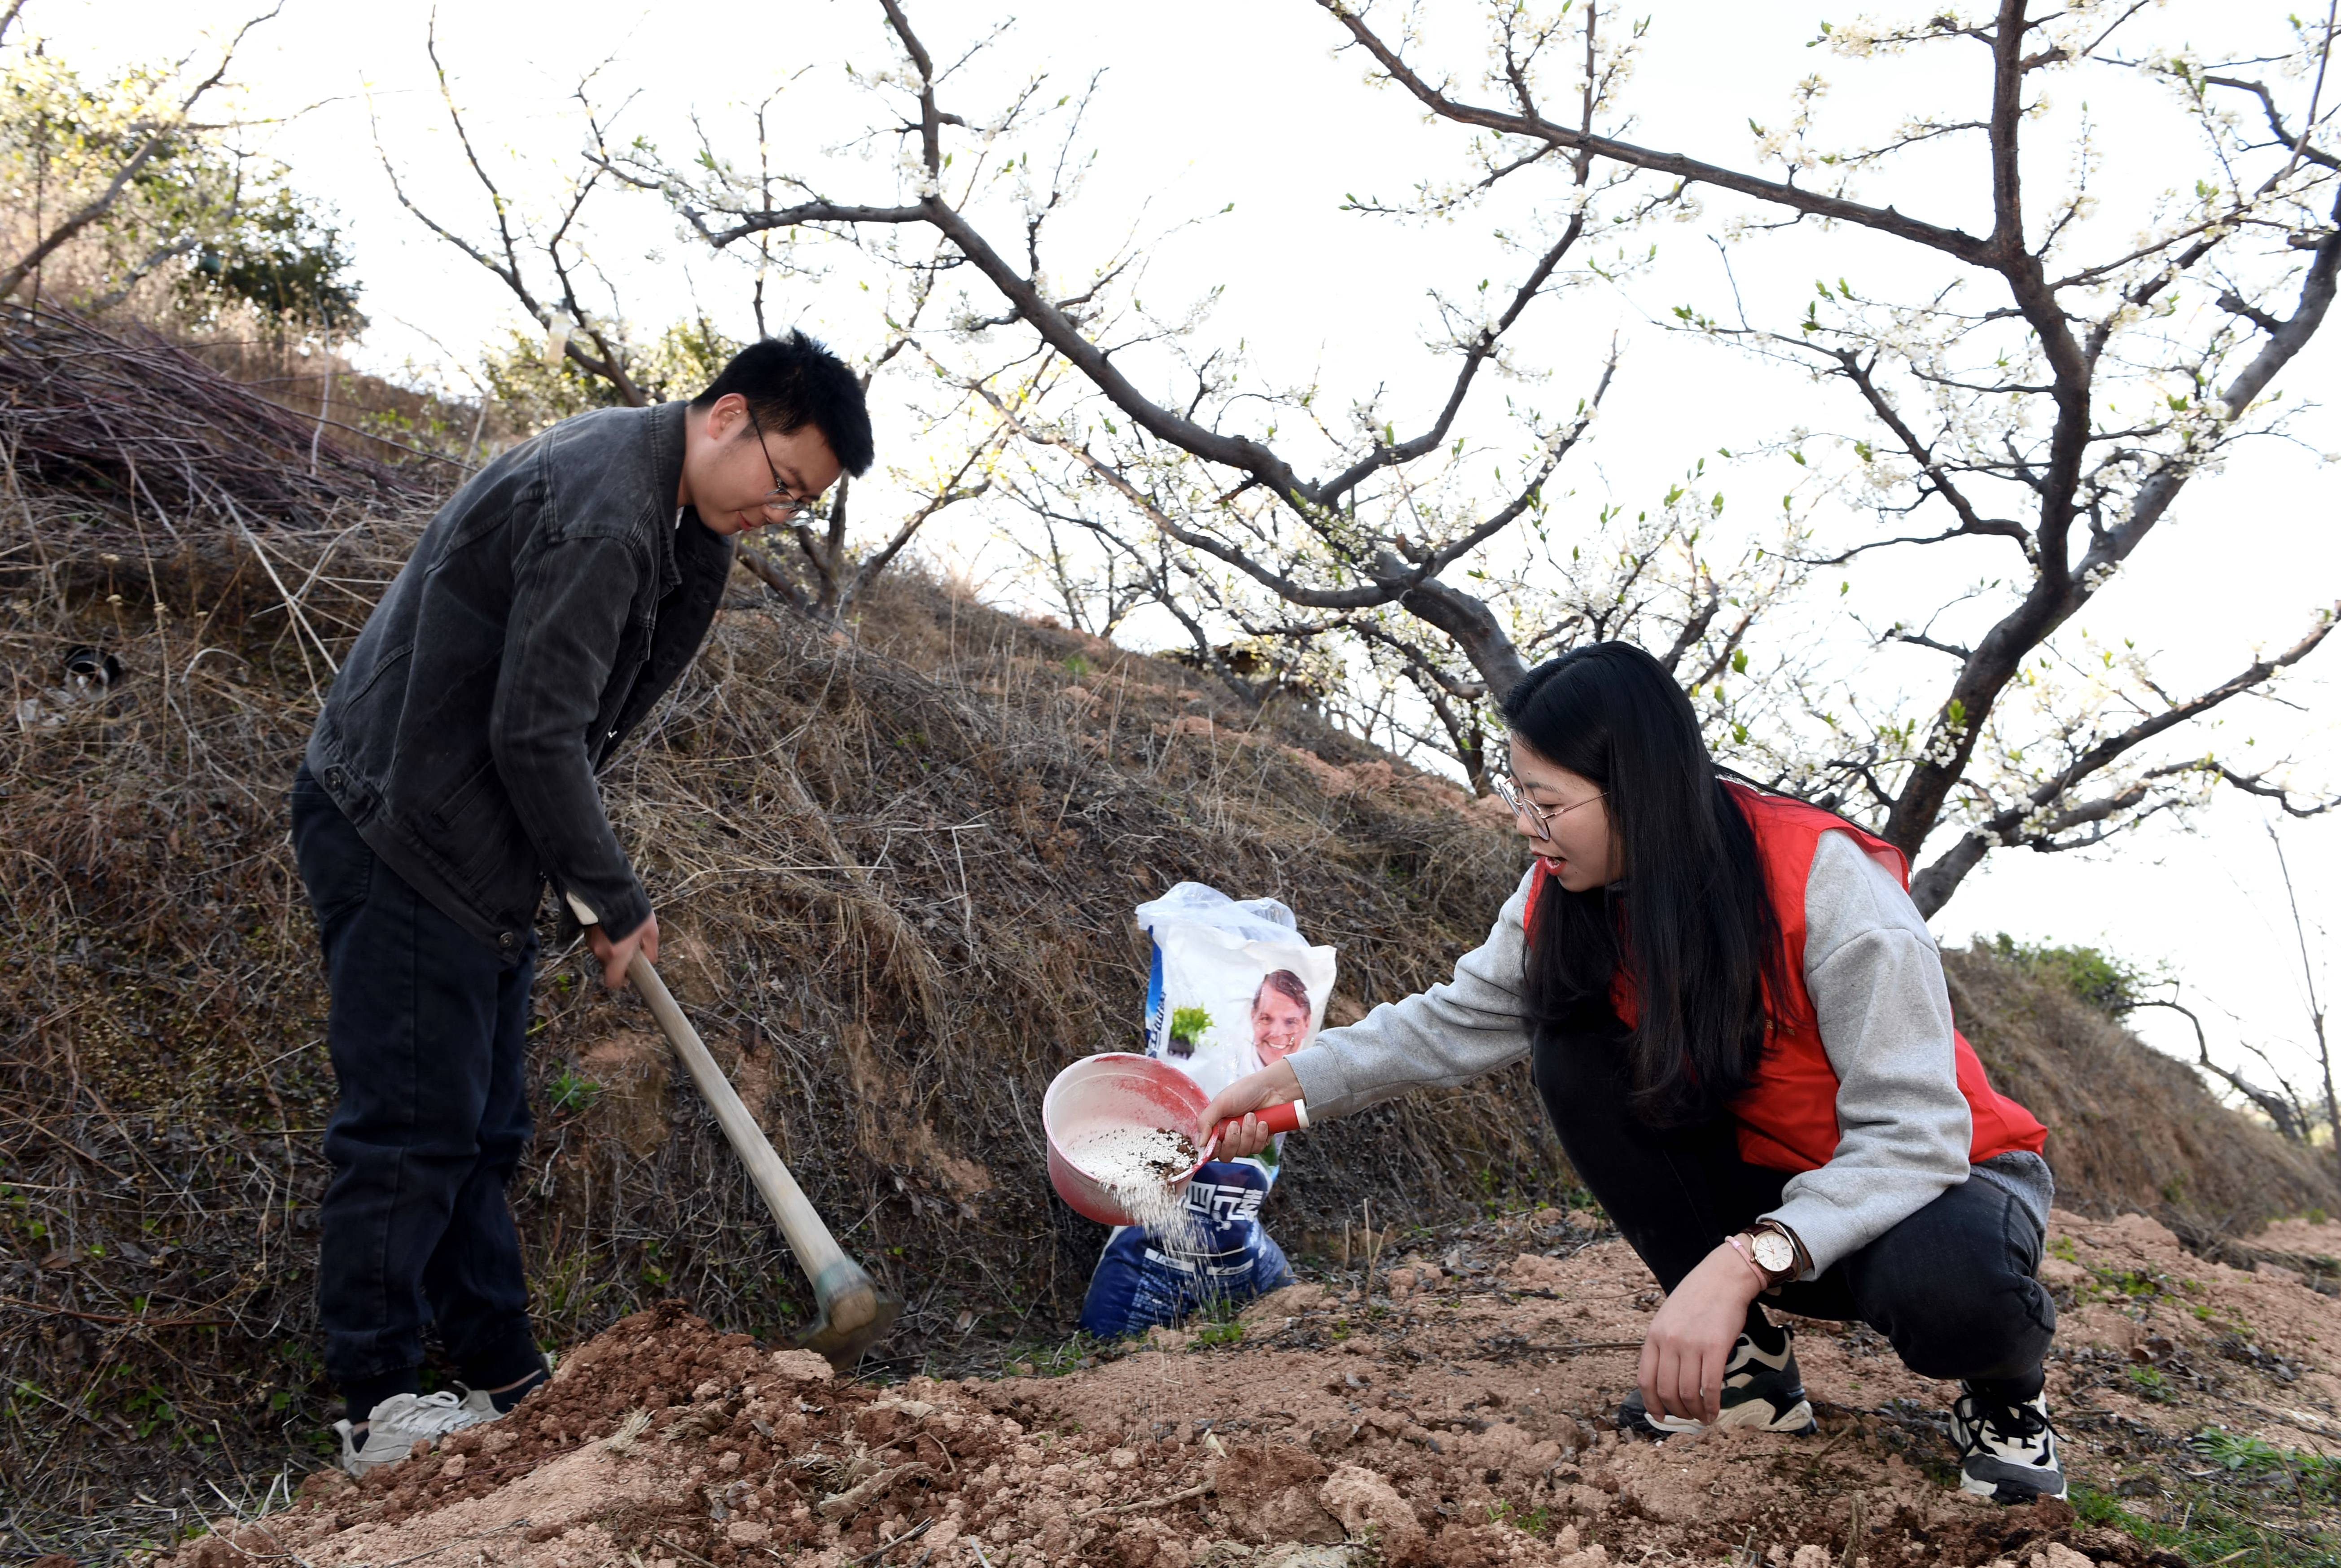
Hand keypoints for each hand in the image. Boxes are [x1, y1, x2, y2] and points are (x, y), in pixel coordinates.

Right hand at [585, 911, 659, 990]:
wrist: (609, 890)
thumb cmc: (633, 910)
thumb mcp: (650, 930)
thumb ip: (650, 950)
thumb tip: (649, 960)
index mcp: (617, 955)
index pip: (612, 982)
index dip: (620, 980)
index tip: (628, 973)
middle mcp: (601, 952)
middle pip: (609, 965)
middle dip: (619, 958)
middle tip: (629, 945)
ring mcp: (591, 942)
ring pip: (603, 952)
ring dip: (612, 947)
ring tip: (621, 931)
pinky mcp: (586, 933)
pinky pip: (597, 942)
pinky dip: (604, 938)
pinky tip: (613, 926)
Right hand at [1199, 1059, 1302, 1158]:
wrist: (1272, 1088)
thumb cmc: (1245, 1091)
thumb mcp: (1221, 1102)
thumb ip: (1206, 1121)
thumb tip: (1200, 1143)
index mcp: (1217, 1127)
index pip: (1209, 1150)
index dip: (1213, 1149)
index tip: (1218, 1140)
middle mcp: (1230, 1136)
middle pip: (1226, 1155)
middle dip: (1232, 1140)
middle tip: (1236, 1124)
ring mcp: (1245, 1139)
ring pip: (1243, 1152)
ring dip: (1248, 1133)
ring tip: (1252, 1116)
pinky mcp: (1260, 1141)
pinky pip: (1257, 1149)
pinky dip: (1260, 1135)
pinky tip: (1262, 1122)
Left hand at [1638, 1240, 1766, 1425]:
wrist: (1723, 1278)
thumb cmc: (1696, 1298)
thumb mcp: (1668, 1318)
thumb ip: (1663, 1346)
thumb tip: (1664, 1380)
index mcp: (1653, 1336)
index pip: (1645, 1380)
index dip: (1651, 1405)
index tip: (1660, 1417)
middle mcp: (1669, 1342)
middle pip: (1666, 1391)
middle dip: (1676, 1412)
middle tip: (1686, 1418)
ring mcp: (1692, 1345)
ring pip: (1688, 1392)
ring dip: (1694, 1412)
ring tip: (1702, 1418)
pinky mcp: (1716, 1347)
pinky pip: (1710, 1387)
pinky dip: (1711, 1405)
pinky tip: (1714, 1412)